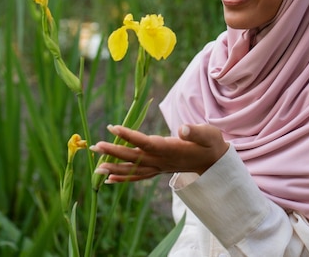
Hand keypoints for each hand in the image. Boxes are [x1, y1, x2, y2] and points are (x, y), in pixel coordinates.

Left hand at [90, 124, 228, 183]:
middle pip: (134, 157)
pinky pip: (138, 176)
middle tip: (94, 146)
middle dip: (113, 152)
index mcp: (170, 149)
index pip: (146, 142)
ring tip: (96, 166)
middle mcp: (161, 160)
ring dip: (114, 168)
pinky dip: (123, 178)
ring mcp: (159, 167)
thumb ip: (195, 132)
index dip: (129, 135)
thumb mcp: (208, 134)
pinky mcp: (158, 170)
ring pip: (133, 169)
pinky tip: (108, 180)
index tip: (112, 128)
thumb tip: (183, 129)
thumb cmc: (210, 143)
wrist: (214, 162)